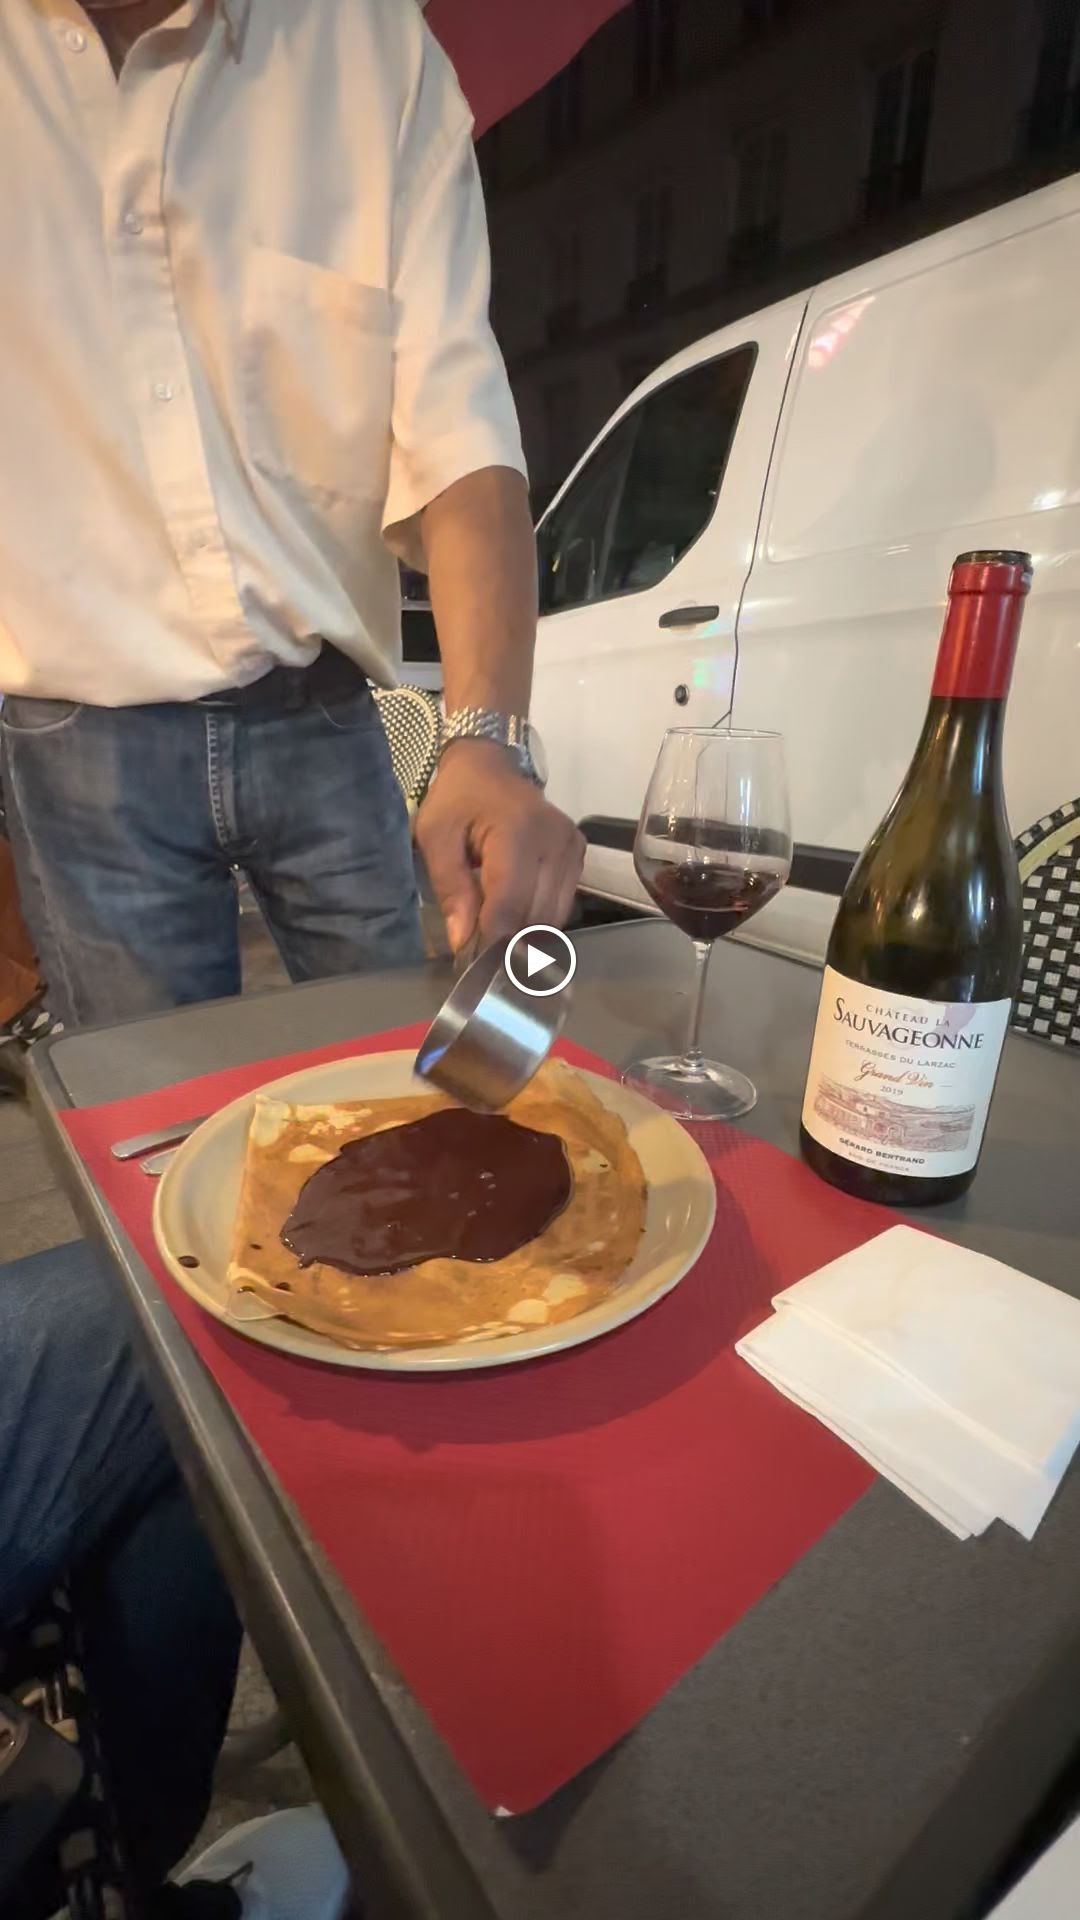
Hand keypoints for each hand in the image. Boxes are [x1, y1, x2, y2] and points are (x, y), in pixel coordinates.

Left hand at [415, 741, 584, 952]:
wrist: (489, 765)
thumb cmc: (457, 799)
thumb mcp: (436, 837)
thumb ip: (450, 888)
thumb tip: (463, 941)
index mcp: (518, 831)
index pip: (511, 902)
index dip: (494, 940)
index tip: (474, 969)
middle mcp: (555, 840)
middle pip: (536, 915)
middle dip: (507, 943)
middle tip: (480, 962)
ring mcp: (572, 848)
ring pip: (553, 916)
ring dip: (524, 936)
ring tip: (495, 944)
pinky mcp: (577, 855)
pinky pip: (561, 904)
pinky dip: (537, 920)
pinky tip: (513, 922)